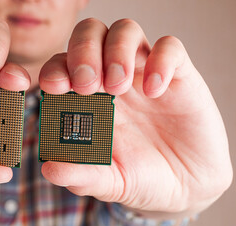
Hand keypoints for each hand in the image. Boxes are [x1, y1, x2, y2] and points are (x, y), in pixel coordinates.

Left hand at [39, 18, 232, 217]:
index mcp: (87, 100)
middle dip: (82, 51)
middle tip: (87, 85)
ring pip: (125, 30)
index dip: (54, 69)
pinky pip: (170, 48)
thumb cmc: (142, 177)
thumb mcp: (109, 181)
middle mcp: (112, 79)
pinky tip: (155, 90)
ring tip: (118, 87)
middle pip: (90, 34)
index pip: (62, 65)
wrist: (186, 185)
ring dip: (116, 51)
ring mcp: (144, 73)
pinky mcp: (179, 76)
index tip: (54, 87)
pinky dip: (160, 61)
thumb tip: (49, 169)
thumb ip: (81, 175)